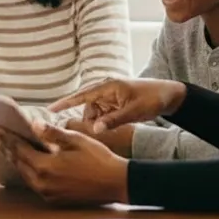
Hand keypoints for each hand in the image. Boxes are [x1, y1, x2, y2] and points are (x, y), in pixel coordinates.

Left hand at [0, 120, 128, 205]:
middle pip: (18, 162)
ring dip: (14, 160)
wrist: (116, 183)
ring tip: (5, 149)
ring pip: (24, 174)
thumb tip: (34, 124)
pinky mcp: (54, 199)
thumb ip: (52, 133)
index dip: (6, 137)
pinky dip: (27, 171)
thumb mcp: (76, 140)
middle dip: (5, 148)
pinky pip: (34, 183)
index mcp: (45, 166)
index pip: (19, 148)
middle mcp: (42, 182)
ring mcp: (47, 193)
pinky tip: (26, 165)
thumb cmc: (98, 158)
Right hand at [51, 78, 186, 130]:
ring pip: (94, 113)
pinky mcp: (114, 103)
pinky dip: (104, 122)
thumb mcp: (133, 111)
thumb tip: (94, 129)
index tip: (49, 110)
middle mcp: (105, 89)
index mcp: (107, 86)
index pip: (81, 95)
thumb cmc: (152, 99)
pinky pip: (102, 114)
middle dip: (88, 120)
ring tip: (113, 126)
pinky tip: (112, 127)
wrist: (169, 95)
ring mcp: (109, 96)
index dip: (64, 103)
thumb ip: (113, 120)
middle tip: (97, 131)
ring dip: (98, 122)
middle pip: (86, 107)